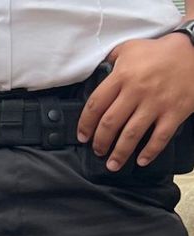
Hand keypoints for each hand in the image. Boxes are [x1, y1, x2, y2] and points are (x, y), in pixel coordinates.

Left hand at [78, 34, 193, 170]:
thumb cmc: (160, 51)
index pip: (95, 105)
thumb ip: (111, 60)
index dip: (85, 124)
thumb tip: (97, 70)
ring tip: (113, 164)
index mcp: (122, 76)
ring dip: (120, 153)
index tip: (82, 136)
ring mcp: (156, 103)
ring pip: (132, 134)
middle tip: (98, 151)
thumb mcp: (130, 48)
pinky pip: (160, 137)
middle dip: (100, 142)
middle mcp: (136, 91)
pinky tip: (141, 161)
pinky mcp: (175, 111)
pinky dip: (150, 152)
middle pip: (110, 123)